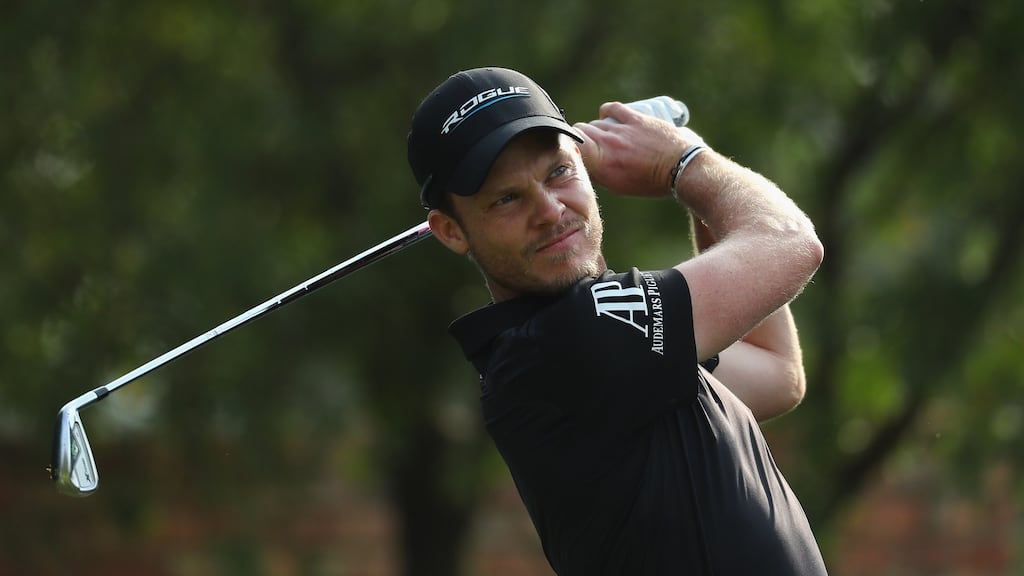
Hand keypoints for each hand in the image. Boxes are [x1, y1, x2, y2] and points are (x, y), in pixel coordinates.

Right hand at [573, 102, 703, 197]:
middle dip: (581, 139)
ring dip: (596, 129)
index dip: (569, 146)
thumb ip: (600, 173)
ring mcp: (621, 129)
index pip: (572, 146)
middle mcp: (607, 145)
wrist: (680, 167)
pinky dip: (606, 111)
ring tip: (605, 138)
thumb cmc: (652, 182)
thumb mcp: (620, 186)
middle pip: (580, 132)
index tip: (574, 152)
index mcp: (602, 165)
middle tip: (590, 147)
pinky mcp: (634, 118)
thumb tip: (586, 164)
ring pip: (595, 123)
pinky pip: (611, 108)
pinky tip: (607, 117)